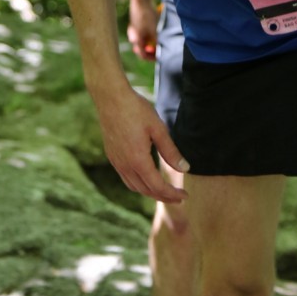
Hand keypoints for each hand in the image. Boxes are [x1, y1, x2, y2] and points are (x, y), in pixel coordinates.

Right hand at [96, 84, 188, 203]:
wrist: (110, 98)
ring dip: (151, 192)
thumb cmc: (136, 110)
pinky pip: (126, 178)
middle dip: (164, 196)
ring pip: (134, 187)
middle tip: (180, 197)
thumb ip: (171, 151)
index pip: (157, 186)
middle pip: (146, 190)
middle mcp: (124, 165)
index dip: (172, 193)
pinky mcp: (112, 157)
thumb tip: (185, 168)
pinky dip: (139, 184)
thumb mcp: (158, 129)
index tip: (186, 195)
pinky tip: (148, 179)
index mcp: (137, 160)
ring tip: (166, 191)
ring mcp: (116, 162)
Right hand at [126, 0, 158, 59]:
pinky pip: (141, 35)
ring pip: (142, 42)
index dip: (151, 57)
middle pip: (141, 49)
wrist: (141, 1)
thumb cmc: (147, 15)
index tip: (159, 57)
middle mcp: (133, 37)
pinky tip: (153, 33)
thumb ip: (155, 40)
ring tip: (157, 41)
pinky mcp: (135, 26)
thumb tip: (158, 49)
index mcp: (136, 39)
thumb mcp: (154, 29)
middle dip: (150, 51)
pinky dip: (147, 37)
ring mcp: (133, 31)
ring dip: (149, 44)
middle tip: (158, 50)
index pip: (142, 55)